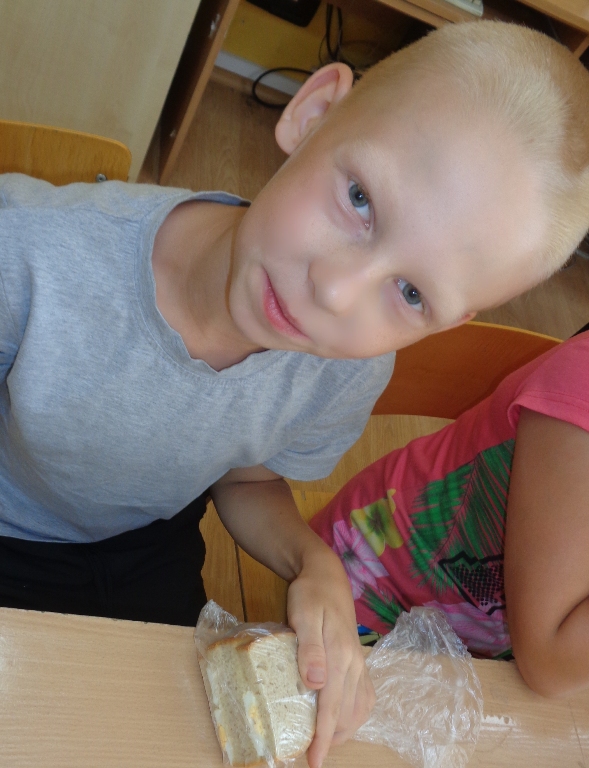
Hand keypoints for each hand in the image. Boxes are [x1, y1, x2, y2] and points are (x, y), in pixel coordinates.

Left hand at [287, 546, 374, 767]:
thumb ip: (309, 649)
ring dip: (343, 729)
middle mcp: (354, 663)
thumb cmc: (309, 595)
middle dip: (331, 738)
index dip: (322, 737)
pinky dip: (354, 714)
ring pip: (358, 709)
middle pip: (346, 714)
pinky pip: (364, 696)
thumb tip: (316, 684)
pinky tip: (341, 717)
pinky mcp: (359, 660)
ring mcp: (359, 662)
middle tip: (310, 752)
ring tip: (323, 741)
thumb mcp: (304, 616)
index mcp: (340, 655)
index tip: (313, 761)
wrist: (325, 575)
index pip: (331, 706)